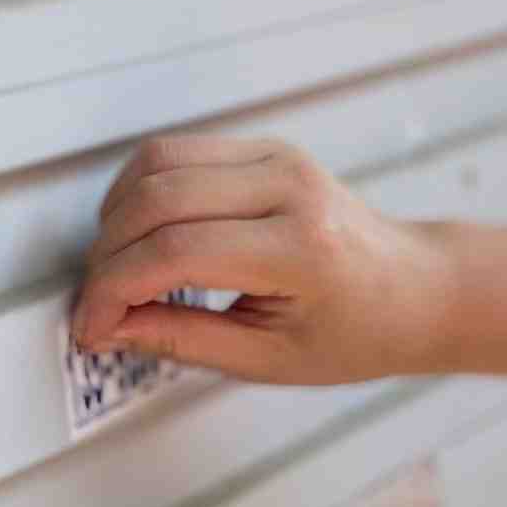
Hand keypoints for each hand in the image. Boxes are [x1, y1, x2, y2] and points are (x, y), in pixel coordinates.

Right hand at [70, 134, 458, 386]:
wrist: (415, 289)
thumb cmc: (358, 331)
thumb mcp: (268, 359)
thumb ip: (182, 340)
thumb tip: (109, 328)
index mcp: (299, 247)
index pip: (174, 251)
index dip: (114, 291)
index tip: (91, 328)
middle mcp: (289, 187)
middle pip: (156, 199)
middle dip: (107, 257)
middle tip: (99, 306)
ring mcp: (278, 157)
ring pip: (156, 163)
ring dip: (117, 218)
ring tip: (117, 272)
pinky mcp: (266, 147)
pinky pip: (177, 152)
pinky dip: (140, 192)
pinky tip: (139, 236)